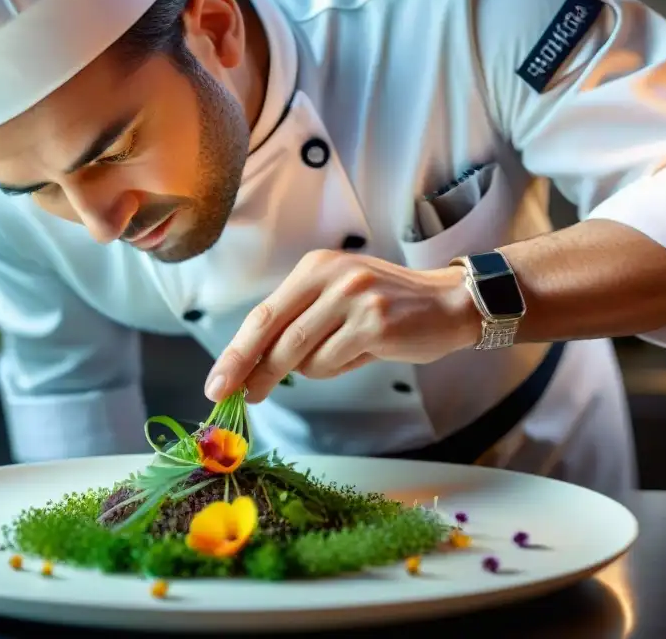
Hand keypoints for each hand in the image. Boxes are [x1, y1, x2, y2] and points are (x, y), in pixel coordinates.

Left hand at [203, 249, 480, 403]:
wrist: (448, 304)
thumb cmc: (387, 309)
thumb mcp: (336, 301)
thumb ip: (298, 326)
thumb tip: (252, 367)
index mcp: (314, 268)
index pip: (262, 314)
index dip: (235, 351)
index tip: (216, 382)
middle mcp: (330, 276)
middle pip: (271, 333)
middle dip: (247, 370)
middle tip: (229, 397)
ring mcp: (352, 297)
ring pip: (300, 354)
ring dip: (307, 370)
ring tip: (342, 354)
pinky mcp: (374, 323)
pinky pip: (331, 363)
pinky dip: (335, 369)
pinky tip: (362, 353)